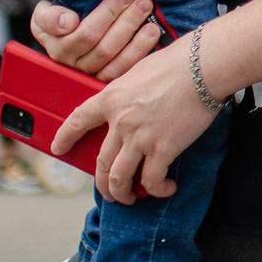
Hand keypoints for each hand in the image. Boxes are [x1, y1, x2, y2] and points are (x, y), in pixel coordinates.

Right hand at [33, 0, 162, 79]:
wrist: (66, 21)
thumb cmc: (59, 11)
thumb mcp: (46, 9)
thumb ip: (49, 16)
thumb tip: (67, 23)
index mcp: (54, 42)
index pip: (81, 33)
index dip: (105, 15)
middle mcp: (69, 60)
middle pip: (101, 45)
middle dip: (126, 20)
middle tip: (142, 0)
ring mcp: (87, 72)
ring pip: (113, 58)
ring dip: (135, 36)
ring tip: (148, 13)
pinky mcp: (104, 78)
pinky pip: (122, 71)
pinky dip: (139, 51)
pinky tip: (152, 33)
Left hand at [53, 37, 215, 203]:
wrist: (202, 67)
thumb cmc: (178, 62)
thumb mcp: (139, 71)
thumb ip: (128, 91)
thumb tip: (132, 101)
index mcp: (110, 98)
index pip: (77, 121)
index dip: (65, 137)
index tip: (59, 148)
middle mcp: (120, 122)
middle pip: (100, 161)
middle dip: (101, 183)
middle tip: (108, 191)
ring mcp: (139, 138)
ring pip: (118, 177)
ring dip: (120, 193)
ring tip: (128, 199)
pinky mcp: (163, 149)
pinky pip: (151, 180)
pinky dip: (156, 189)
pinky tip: (165, 189)